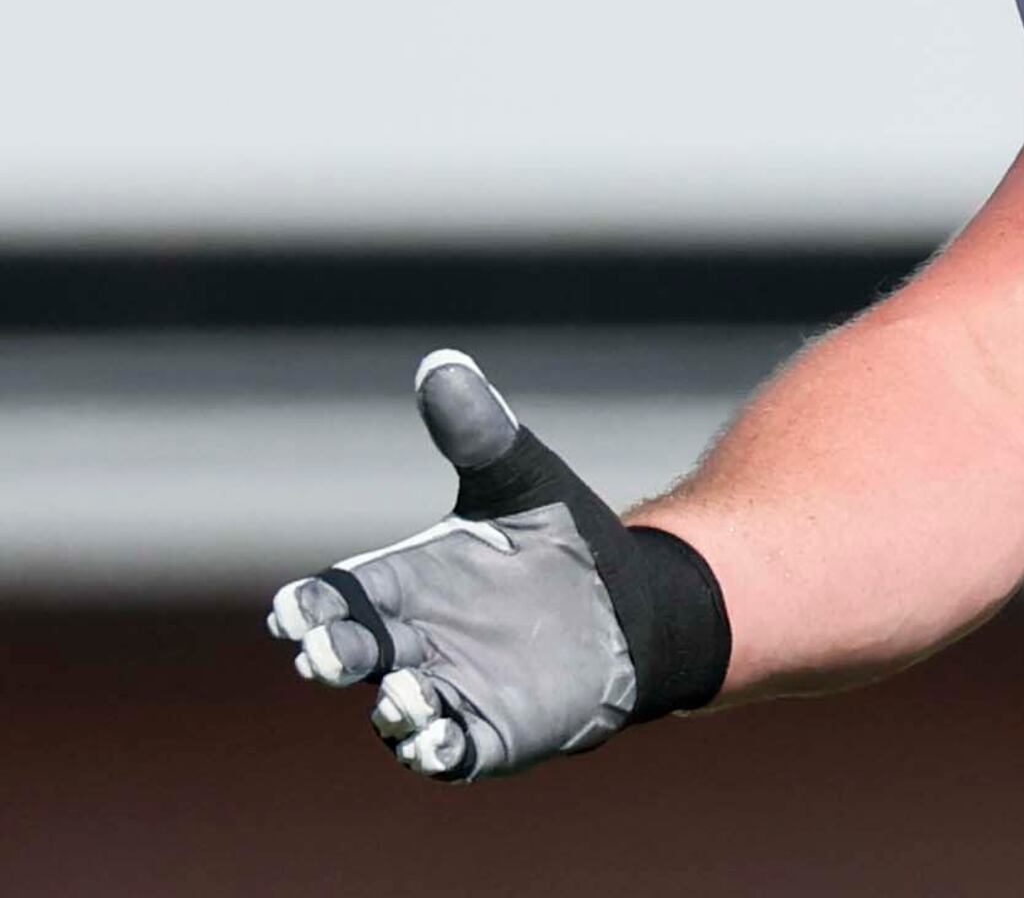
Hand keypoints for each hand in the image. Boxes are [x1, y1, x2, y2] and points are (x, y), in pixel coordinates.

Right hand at [264, 350, 724, 778]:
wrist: (634, 603)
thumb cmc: (562, 541)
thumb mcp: (523, 480)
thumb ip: (479, 431)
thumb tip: (442, 364)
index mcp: (401, 583)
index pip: (332, 597)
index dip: (310, 605)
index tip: (297, 608)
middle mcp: (410, 642)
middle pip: (351, 654)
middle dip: (336, 654)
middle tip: (329, 652)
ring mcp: (446, 690)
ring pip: (396, 709)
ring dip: (394, 705)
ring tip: (403, 691)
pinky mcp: (489, 733)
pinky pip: (449, 750)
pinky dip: (436, 748)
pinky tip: (438, 739)